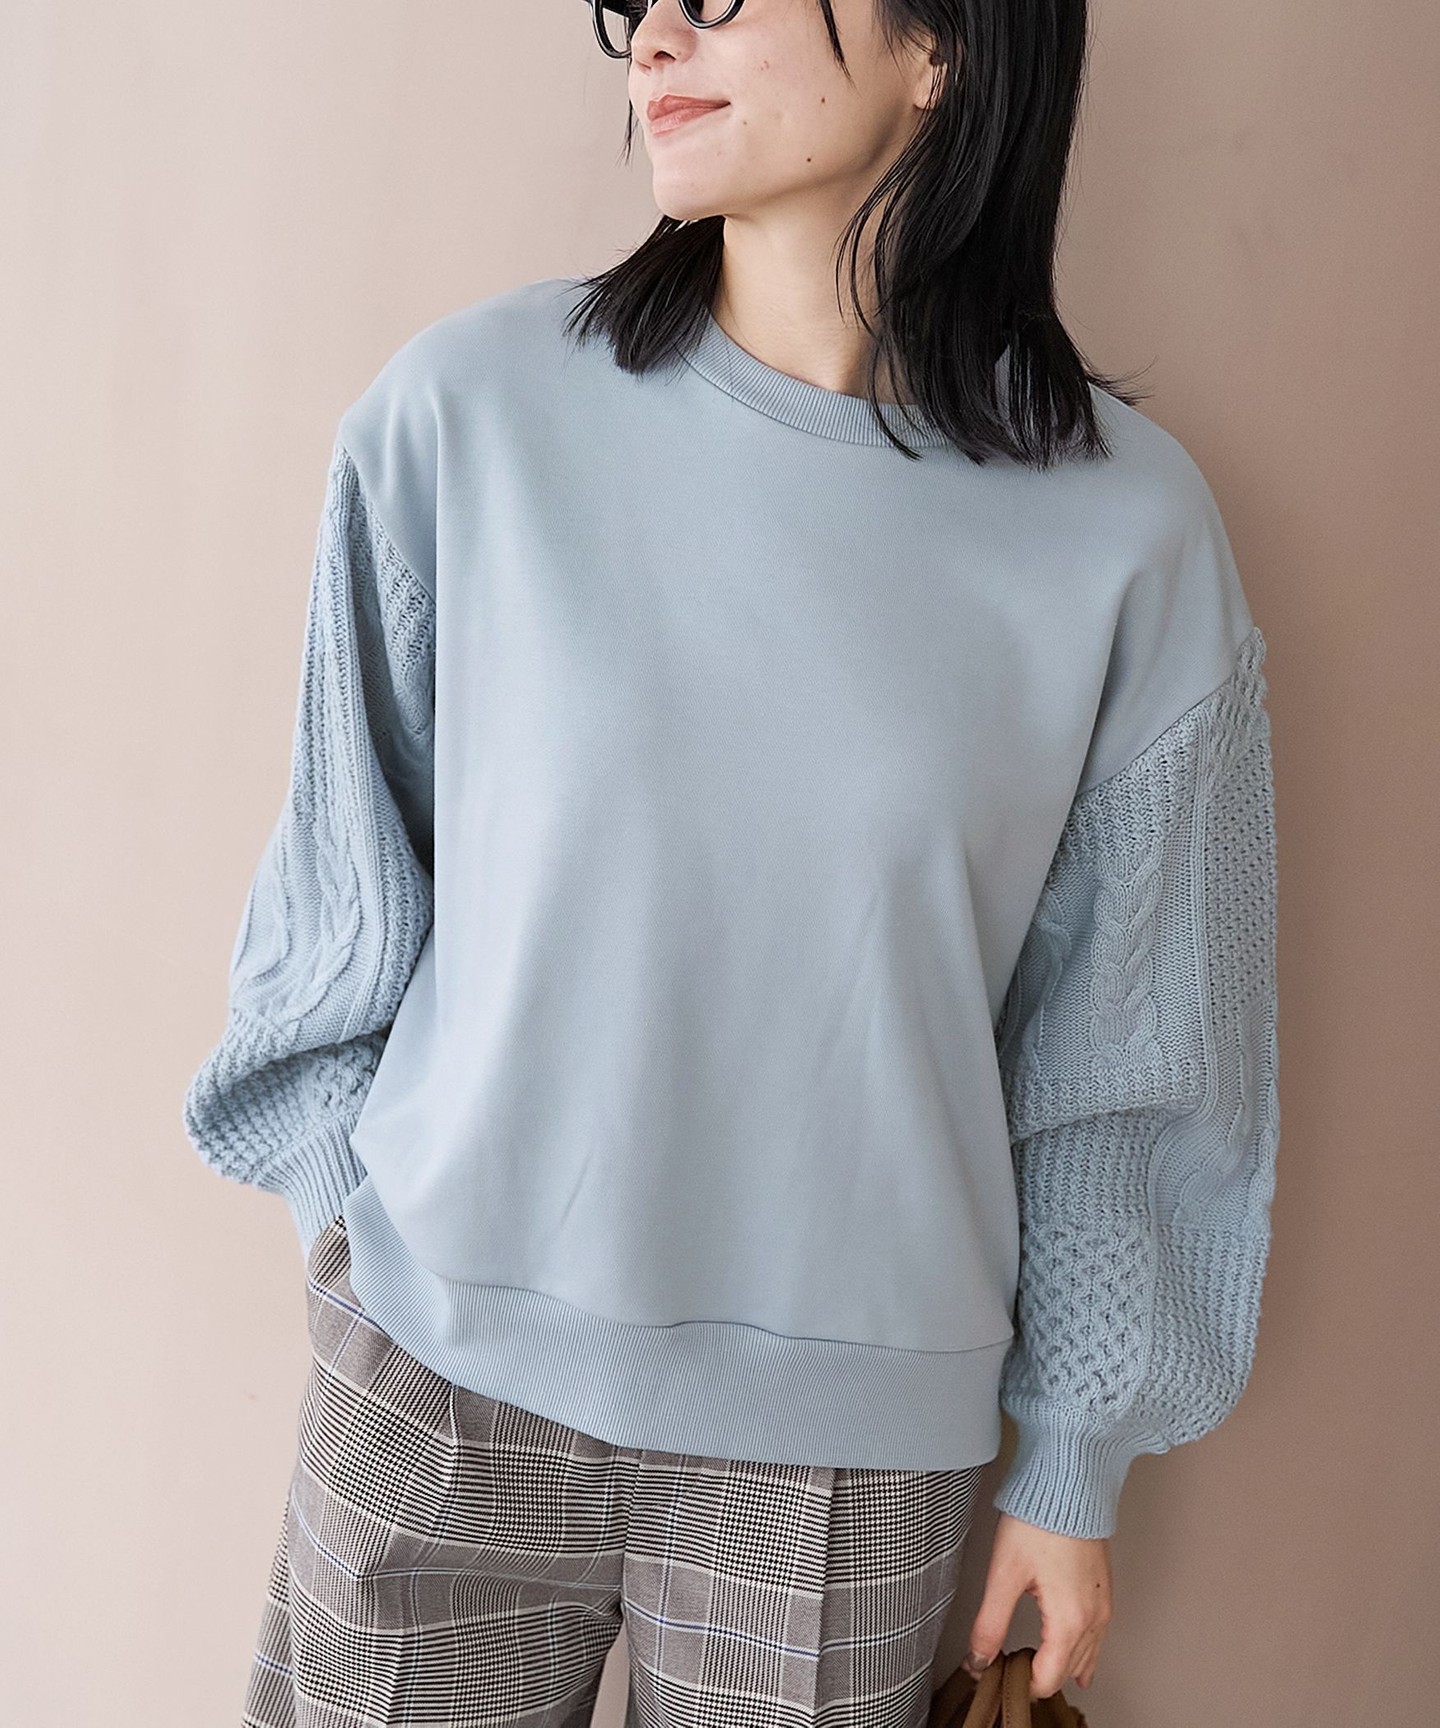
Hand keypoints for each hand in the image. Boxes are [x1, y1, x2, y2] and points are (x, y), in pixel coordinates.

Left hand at [962, 1511, 1112, 1699]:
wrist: (1069, 1484)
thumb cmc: (1038, 1520)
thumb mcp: (1003, 1573)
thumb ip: (989, 1623)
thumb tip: (977, 1660)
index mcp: (1069, 1621)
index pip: (1046, 1679)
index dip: (1019, 1683)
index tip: (997, 1672)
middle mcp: (1093, 1619)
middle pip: (1066, 1672)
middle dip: (1038, 1676)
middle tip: (1008, 1666)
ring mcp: (1103, 1605)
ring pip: (1085, 1657)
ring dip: (1060, 1667)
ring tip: (1032, 1666)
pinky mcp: (1104, 1591)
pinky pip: (1098, 1638)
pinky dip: (1083, 1653)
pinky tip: (1074, 1657)